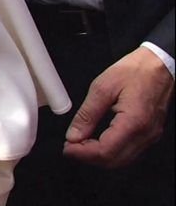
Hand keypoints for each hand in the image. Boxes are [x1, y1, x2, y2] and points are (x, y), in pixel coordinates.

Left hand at [63, 46, 173, 167]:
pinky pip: (130, 152)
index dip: (82, 153)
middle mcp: (145, 134)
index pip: (105, 151)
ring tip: (80, 144)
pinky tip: (97, 142)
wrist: (159, 65)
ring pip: (122, 160)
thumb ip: (87, 114)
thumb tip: (74, 135)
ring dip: (99, 156)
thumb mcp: (102, 87)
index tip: (67, 148)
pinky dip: (111, 152)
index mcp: (133, 122)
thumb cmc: (135, 71)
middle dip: (88, 157)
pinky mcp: (150, 133)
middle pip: (113, 160)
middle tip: (70, 147)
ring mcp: (150, 136)